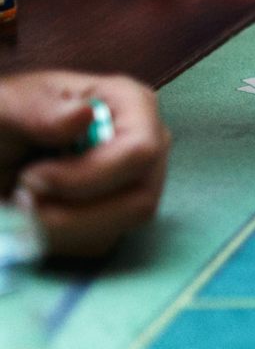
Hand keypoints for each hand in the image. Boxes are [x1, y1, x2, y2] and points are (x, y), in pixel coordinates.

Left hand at [0, 72, 168, 258]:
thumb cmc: (6, 120)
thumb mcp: (9, 108)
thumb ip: (42, 112)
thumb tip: (84, 114)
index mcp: (131, 105)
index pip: (141, 152)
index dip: (89, 176)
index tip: (31, 179)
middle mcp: (145, 147)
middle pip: (138, 200)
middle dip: (71, 211)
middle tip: (22, 198)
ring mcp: (137, 184)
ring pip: (118, 228)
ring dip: (57, 227)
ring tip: (23, 202)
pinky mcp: (119, 216)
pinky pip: (99, 244)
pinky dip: (57, 238)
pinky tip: (36, 214)